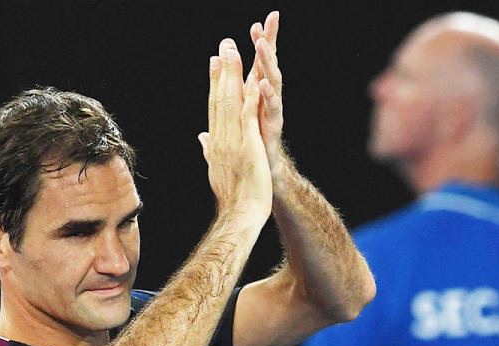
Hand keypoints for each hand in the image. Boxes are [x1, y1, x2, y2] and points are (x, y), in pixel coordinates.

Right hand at [198, 39, 271, 222]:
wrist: (239, 215)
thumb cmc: (231, 197)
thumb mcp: (216, 170)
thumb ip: (209, 150)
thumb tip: (202, 138)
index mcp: (215, 143)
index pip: (214, 108)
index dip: (214, 83)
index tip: (215, 63)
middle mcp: (220, 138)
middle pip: (219, 99)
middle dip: (222, 71)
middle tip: (223, 45)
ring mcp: (233, 140)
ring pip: (231, 101)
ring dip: (232, 74)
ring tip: (233, 51)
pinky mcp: (248, 145)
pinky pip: (248, 115)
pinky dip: (249, 96)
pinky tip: (251, 78)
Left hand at [249, 11, 282, 166]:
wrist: (264, 169)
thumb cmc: (254, 140)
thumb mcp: (241, 113)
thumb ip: (237, 96)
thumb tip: (224, 80)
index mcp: (257, 93)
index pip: (257, 63)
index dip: (259, 43)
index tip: (256, 24)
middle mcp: (267, 98)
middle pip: (268, 65)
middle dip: (268, 43)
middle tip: (267, 23)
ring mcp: (272, 110)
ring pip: (271, 81)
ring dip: (266, 62)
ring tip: (261, 45)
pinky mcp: (273, 125)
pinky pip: (271, 107)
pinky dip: (266, 95)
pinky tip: (261, 82)